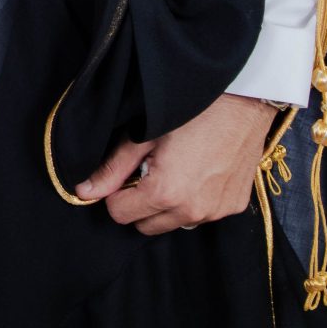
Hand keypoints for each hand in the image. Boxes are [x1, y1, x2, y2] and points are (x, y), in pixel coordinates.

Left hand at [78, 93, 277, 233]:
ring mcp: (216, 212)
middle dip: (138, 204)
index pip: (120, 215)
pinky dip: (194, 202)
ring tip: (174, 170)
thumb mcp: (143, 136)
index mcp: (165, 194)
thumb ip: (112, 169)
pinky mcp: (234, 207)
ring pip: (175, 223)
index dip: (115, 195)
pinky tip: (197, 173)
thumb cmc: (189, 112)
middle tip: (146, 171)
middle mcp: (192, 212)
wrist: (243, 102)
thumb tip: (83, 192)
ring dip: (167, 207)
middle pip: (146, 226)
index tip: (125, 174)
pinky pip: (203, 216)